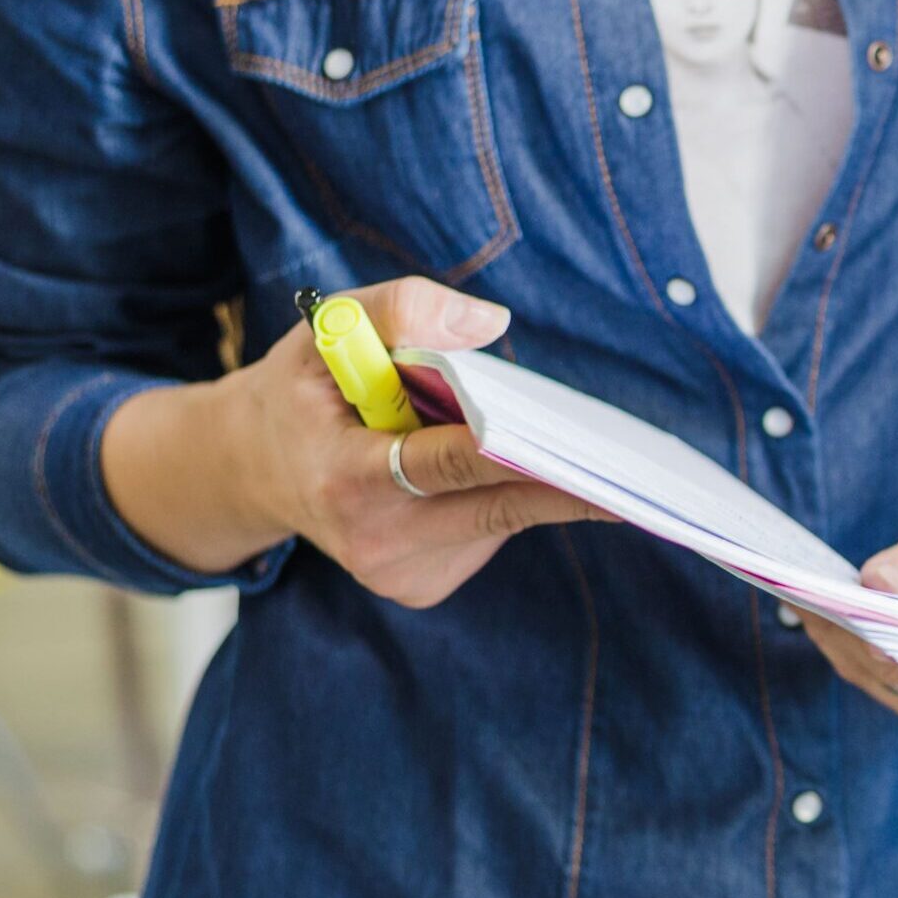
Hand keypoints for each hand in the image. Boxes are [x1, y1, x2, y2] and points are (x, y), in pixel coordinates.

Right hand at [104, 276, 614, 605]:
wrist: (251, 469)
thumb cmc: (304, 390)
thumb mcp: (328, 329)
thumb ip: (400, 309)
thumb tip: (491, 324)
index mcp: (345, 479)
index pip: (451, 464)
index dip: (522, 454)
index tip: (592, 455)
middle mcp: (375, 541)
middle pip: (501, 504)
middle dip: (571, 477)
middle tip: (646, 464)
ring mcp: (400, 575)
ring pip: (505, 517)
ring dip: (536, 478)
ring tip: (550, 444)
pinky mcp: (423, 589)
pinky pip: (491, 533)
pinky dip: (505, 497)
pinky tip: (491, 473)